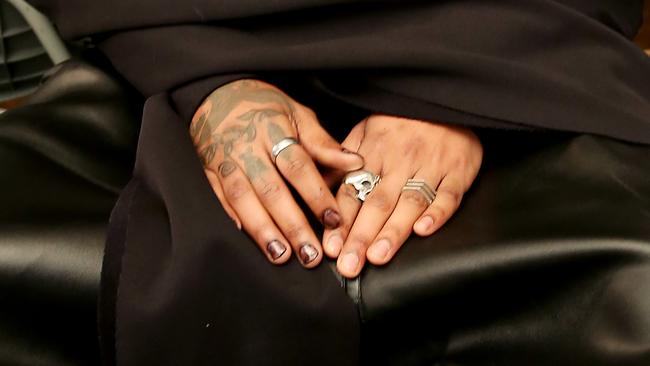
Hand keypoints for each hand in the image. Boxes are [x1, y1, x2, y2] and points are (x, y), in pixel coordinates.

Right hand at [190, 79, 362, 266]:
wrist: (215, 93)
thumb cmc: (264, 106)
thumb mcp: (297, 114)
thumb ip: (323, 144)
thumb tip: (355, 163)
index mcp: (273, 130)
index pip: (298, 166)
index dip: (316, 195)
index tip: (334, 220)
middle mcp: (247, 148)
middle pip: (271, 190)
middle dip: (292, 225)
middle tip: (311, 255)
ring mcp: (224, 161)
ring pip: (243, 199)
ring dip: (263, 230)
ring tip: (281, 256)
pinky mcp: (207, 172)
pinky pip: (218, 199)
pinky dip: (232, 219)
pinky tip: (247, 238)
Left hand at [322, 115, 482, 277]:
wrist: (446, 103)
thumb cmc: (401, 123)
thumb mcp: (365, 131)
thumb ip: (342, 161)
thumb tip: (316, 188)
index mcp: (374, 152)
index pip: (353, 191)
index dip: (341, 221)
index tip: (331, 247)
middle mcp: (400, 161)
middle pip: (377, 203)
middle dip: (361, 236)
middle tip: (349, 265)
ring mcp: (431, 166)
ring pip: (409, 202)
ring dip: (393, 231)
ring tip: (378, 257)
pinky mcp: (458, 172)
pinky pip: (448, 195)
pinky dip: (437, 213)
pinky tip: (423, 231)